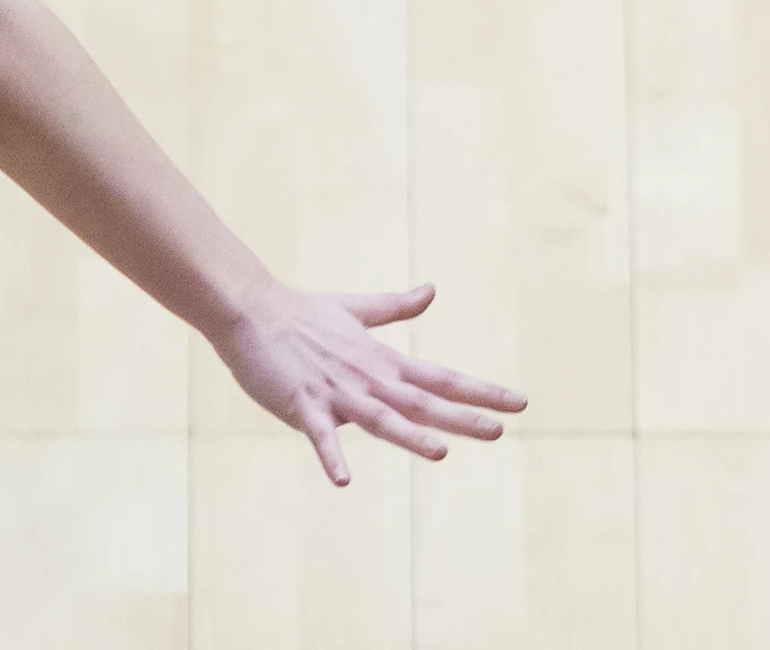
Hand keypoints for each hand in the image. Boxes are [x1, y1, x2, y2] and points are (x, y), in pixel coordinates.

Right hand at [213, 279, 528, 484]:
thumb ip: (396, 307)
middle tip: (501, 430)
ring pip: (380, 418)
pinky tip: (343, 479)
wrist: (251, 309)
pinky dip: (332, 455)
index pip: (441, 378)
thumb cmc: (303, 312)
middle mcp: (368, 377)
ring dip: (409, 436)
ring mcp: (336, 392)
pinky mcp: (302, 404)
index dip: (480, 392)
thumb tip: (431, 290)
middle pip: (421, 400)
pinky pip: (320, 435)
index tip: (518, 403)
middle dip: (461, 416)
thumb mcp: (357, 309)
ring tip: (441, 453)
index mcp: (382, 360)